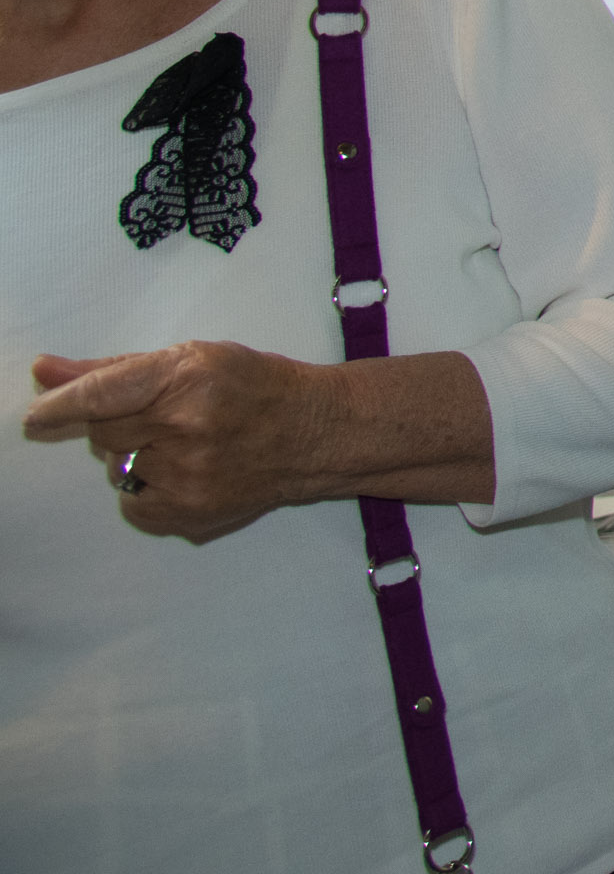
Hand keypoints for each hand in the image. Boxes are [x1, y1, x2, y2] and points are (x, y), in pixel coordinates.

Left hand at [26, 343, 345, 544]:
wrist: (317, 434)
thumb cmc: (255, 386)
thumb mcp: (193, 359)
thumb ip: (113, 368)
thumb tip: (44, 371)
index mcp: (188, 378)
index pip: (100, 393)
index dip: (60, 405)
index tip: (37, 416)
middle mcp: (185, 427)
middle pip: (103, 432)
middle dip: (119, 423)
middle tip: (161, 416)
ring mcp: (187, 476)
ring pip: (117, 468)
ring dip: (136, 455)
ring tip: (184, 445)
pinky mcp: (188, 514)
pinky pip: (131, 504)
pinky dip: (146, 490)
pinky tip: (185, 473)